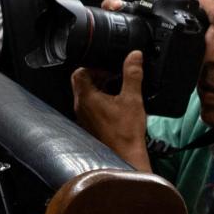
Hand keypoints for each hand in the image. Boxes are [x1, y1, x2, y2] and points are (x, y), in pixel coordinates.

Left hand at [72, 38, 152, 171]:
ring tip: (117, 87)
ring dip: (99, 87)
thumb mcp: (133, 99)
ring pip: (85, 94)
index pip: (79, 72)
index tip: (109, 67)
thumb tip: (134, 55)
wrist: (125, 157)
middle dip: (97, 75)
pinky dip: (100, 100)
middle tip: (114, 76)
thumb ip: (133, 75)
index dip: (93, 65)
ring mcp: (83, 117)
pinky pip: (90, 106)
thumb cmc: (126, 132)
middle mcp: (80, 106)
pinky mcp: (89, 124)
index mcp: (86, 97)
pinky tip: (117, 103)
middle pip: (81, 82)